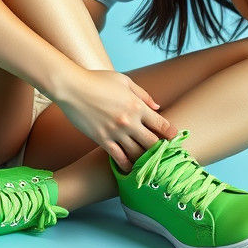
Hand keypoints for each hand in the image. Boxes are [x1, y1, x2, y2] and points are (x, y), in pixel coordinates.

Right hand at [54, 69, 177, 172]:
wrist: (72, 87)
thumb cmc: (97, 80)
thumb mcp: (124, 81)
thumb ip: (143, 95)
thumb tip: (157, 107)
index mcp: (137, 105)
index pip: (161, 124)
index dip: (171, 134)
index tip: (175, 139)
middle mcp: (129, 121)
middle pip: (152, 143)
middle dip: (160, 150)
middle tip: (164, 155)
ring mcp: (115, 132)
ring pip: (136, 153)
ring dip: (144, 159)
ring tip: (149, 164)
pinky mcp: (102, 139)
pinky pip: (118, 157)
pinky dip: (126, 164)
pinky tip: (130, 168)